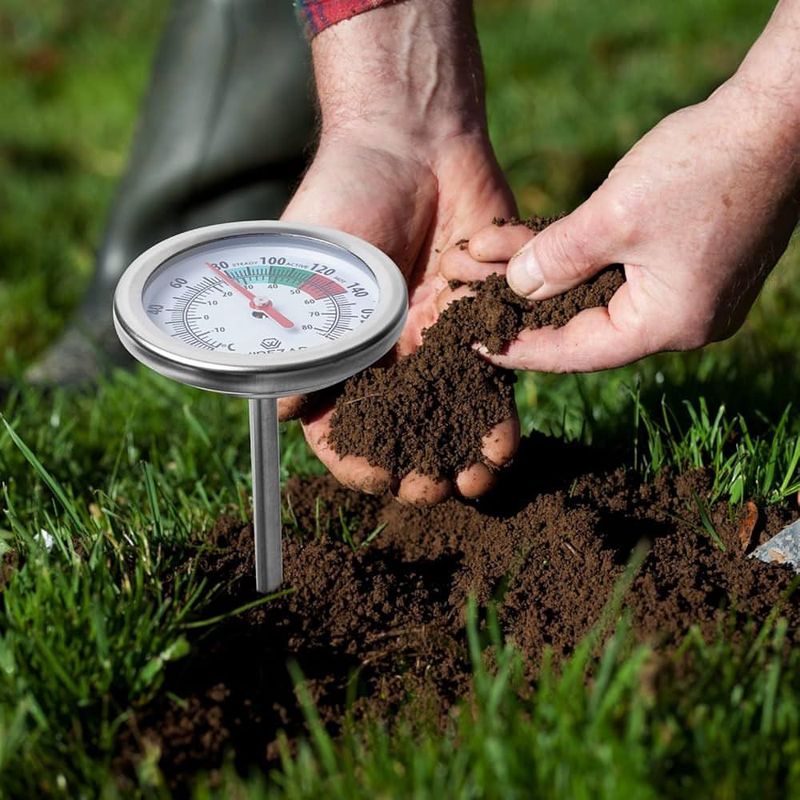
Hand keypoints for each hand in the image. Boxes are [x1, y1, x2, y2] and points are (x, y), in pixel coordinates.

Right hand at [279, 130, 519, 502]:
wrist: (410, 140)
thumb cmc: (346, 192)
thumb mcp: (315, 265)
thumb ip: (308, 338)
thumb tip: (286, 412)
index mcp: (339, 347)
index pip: (340, 420)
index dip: (352, 456)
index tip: (372, 475)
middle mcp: (386, 352)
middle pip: (400, 428)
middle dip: (414, 467)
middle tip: (428, 491)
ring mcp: (433, 338)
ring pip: (448, 412)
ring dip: (460, 453)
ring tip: (474, 483)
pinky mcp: (478, 318)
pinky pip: (490, 374)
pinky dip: (496, 412)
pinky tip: (504, 443)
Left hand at [441, 79, 799, 371]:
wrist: (779, 117)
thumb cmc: (704, 165)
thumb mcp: (614, 217)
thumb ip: (557, 259)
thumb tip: (516, 287)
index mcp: (669, 324)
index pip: (578, 351)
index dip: (521, 348)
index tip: (476, 343)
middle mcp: (685, 321)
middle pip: (587, 324)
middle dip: (529, 307)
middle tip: (477, 304)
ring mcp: (693, 293)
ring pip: (602, 295)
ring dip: (551, 276)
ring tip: (497, 265)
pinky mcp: (693, 264)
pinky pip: (624, 274)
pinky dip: (584, 260)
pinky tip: (542, 247)